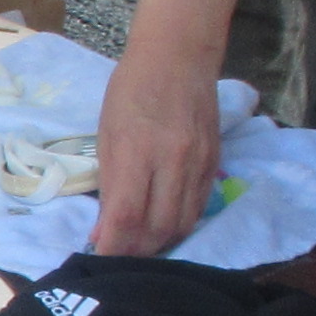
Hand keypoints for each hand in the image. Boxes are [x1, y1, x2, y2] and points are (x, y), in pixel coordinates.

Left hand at [89, 43, 225, 256]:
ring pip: (183, 223)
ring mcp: (198, 163)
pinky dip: (180, 224)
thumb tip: (104, 231)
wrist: (178, 55)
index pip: (126, 217)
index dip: (113, 248)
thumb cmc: (131, 90)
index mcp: (138, 152)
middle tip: (119, 257)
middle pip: (158, 229)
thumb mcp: (107, 134)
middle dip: (136, 252)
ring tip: (140, 246)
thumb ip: (108, 184)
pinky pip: (199, 206)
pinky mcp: (215, 161)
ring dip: (160, 243)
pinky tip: (164, 225)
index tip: (100, 260)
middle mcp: (173, 161)